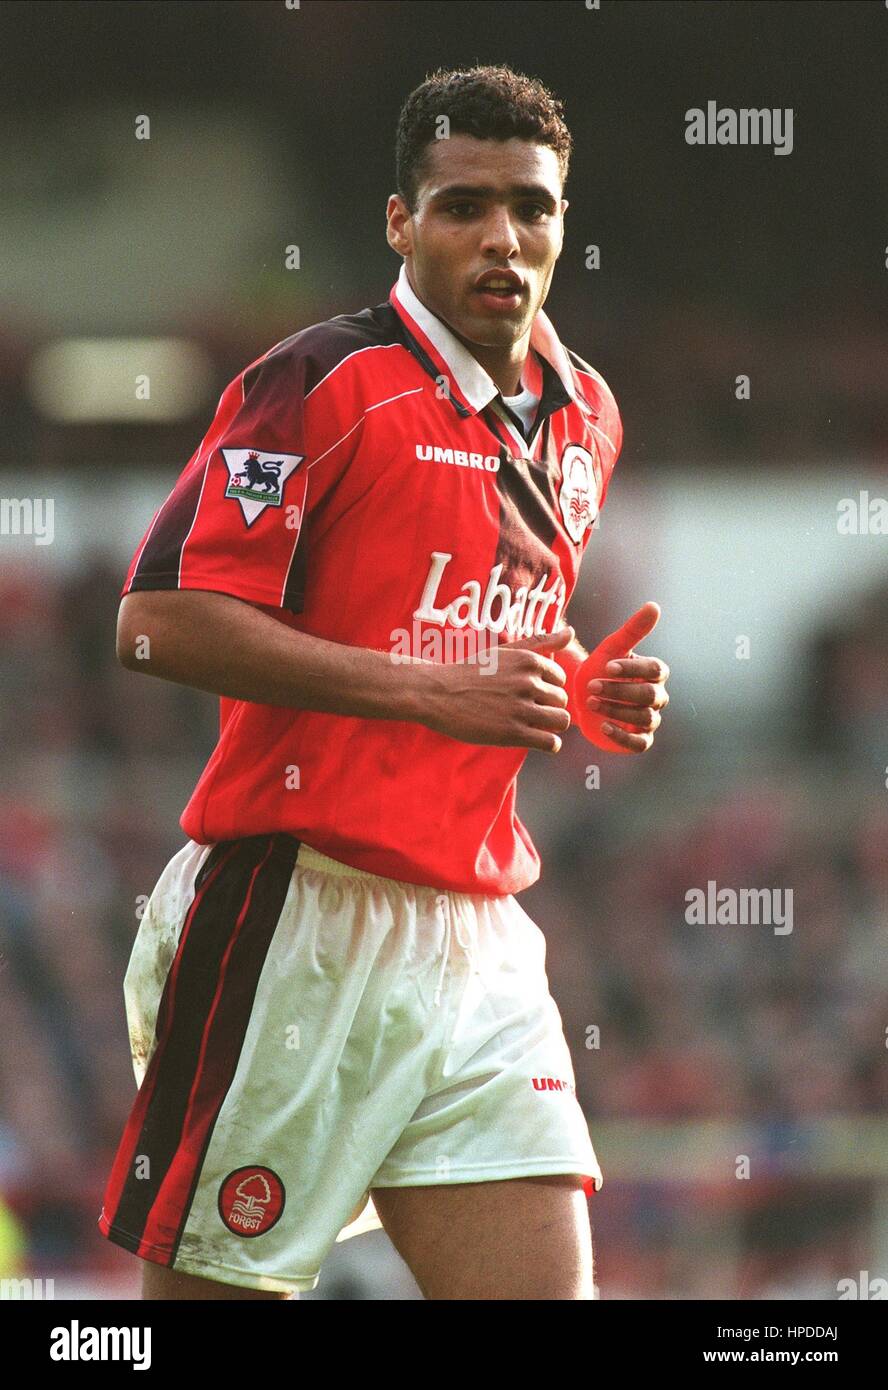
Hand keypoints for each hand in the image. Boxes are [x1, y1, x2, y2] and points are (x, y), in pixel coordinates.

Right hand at [420, 625, 574, 752]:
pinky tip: (535, 740)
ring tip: (532, 726)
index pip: (560, 679)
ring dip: (550, 726)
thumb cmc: (470, 672)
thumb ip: (540, 641)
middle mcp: (528, 682)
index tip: (526, 694)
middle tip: (525, 712)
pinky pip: (550, 743)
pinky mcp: (513, 733)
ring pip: (561, 721)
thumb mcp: (505, 650)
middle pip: (561, 700)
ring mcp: (521, 708)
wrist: (436, 693)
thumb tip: (570, 631)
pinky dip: (549, 745)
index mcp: (529, 661)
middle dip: (548, 707)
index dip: (545, 689)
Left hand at [575, 602, 669, 753]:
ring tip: (590, 702)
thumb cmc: (599, 668)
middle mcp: (658, 697)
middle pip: (650, 696)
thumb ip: (633, 629)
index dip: (632, 669)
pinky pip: (640, 743)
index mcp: (656, 673)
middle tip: (591, 686)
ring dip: (616, 710)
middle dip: (620, 691)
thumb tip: (654, 606)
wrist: (580, 695)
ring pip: (643, 718)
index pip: (656, 670)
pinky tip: (602, 726)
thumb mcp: (612, 647)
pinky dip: (622, 736)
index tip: (606, 666)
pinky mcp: (639, 740)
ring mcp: (650, 720)